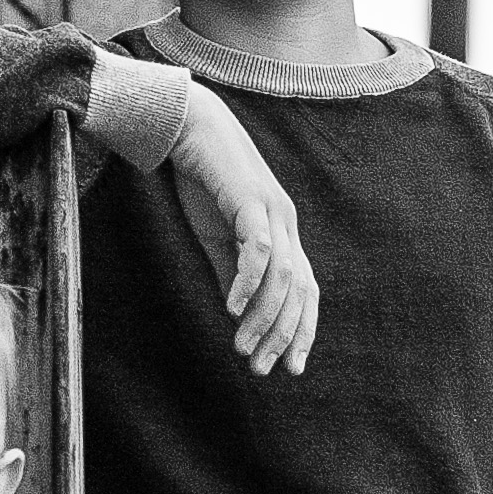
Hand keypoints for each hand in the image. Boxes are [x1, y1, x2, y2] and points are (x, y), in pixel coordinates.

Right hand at [167, 82, 318, 374]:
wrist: (187, 124)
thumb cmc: (202, 178)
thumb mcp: (216, 236)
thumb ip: (230, 272)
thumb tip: (237, 313)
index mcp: (283, 233)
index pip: (304, 290)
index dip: (301, 329)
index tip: (289, 367)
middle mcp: (286, 223)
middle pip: (299, 291)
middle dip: (284, 335)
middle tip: (262, 369)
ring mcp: (271, 210)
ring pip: (281, 277)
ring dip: (264, 318)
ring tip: (243, 347)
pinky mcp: (249, 200)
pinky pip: (257, 249)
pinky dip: (248, 283)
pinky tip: (232, 310)